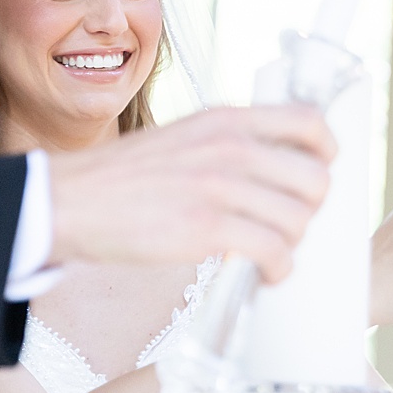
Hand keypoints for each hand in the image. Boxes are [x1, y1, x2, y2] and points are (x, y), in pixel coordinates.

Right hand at [49, 105, 333, 282]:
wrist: (67, 201)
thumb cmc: (118, 178)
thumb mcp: (177, 138)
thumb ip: (222, 143)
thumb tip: (268, 164)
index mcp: (222, 120)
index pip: (308, 122)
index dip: (325, 152)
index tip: (315, 173)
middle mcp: (227, 147)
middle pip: (314, 178)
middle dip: (308, 208)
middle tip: (284, 223)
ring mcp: (218, 186)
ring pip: (298, 219)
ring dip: (291, 243)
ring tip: (268, 252)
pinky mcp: (207, 228)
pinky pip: (275, 252)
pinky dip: (278, 269)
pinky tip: (263, 273)